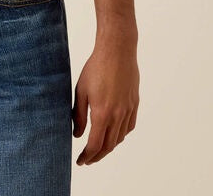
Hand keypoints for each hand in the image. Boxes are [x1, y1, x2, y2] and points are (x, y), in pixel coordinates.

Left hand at [72, 39, 138, 164]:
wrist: (117, 51)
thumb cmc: (96, 68)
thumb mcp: (81, 90)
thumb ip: (78, 115)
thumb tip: (77, 135)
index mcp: (102, 113)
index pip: (95, 145)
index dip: (87, 156)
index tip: (81, 161)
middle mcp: (118, 115)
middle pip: (109, 146)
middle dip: (97, 156)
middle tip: (88, 159)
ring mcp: (128, 110)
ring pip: (120, 138)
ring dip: (109, 147)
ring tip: (98, 148)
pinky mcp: (134, 104)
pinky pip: (129, 127)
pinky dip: (120, 135)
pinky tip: (113, 133)